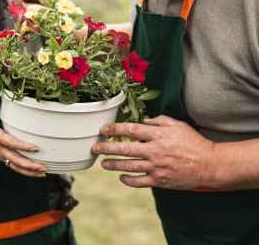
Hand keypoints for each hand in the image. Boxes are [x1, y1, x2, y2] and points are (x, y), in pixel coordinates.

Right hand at [0, 99, 46, 177]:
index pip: (10, 142)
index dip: (22, 146)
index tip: (35, 148)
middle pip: (15, 159)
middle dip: (29, 165)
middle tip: (43, 167)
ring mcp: (1, 154)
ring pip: (15, 165)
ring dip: (29, 170)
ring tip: (43, 172)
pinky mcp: (2, 157)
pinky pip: (14, 166)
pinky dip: (25, 171)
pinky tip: (36, 173)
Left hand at [91, 115, 214, 188]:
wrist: (209, 164)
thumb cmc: (192, 141)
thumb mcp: (176, 124)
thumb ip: (157, 121)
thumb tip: (141, 122)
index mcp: (158, 135)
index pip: (131, 130)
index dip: (114, 129)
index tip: (103, 129)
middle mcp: (154, 150)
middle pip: (125, 148)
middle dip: (106, 148)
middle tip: (94, 147)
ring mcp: (156, 167)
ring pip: (129, 166)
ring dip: (113, 164)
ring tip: (102, 163)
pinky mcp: (160, 180)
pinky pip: (139, 182)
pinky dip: (128, 180)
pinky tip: (120, 177)